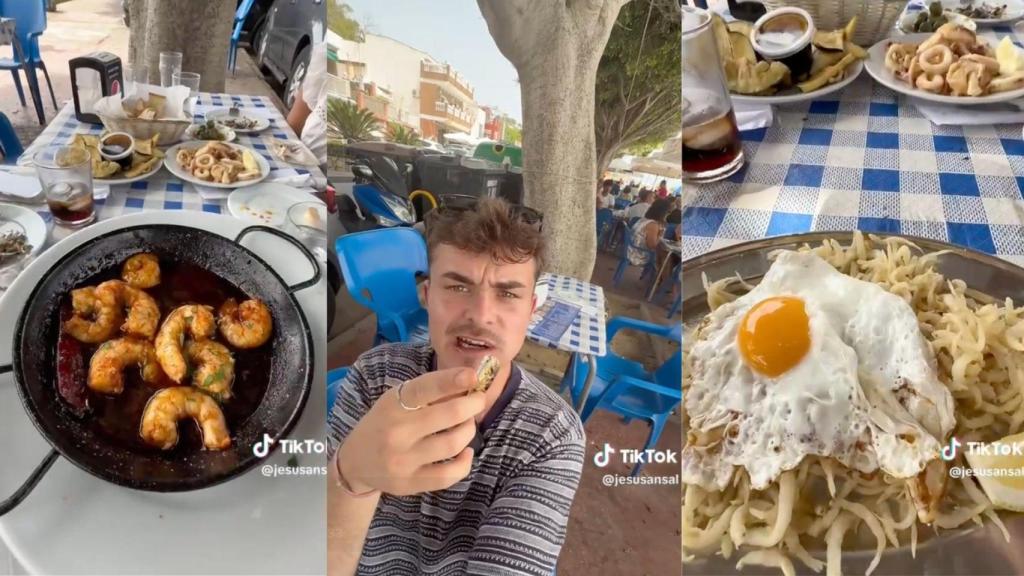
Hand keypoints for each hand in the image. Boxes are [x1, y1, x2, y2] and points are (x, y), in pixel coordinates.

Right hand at [337, 368, 484, 495]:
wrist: (355, 462)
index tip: (473, 376)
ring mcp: (403, 461)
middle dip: (472, 404)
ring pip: (453, 443)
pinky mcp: (410, 484)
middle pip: (449, 414)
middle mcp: (397, 432)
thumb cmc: (384, 423)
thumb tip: (469, 381)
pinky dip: (465, 462)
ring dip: (468, 430)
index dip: (452, 380)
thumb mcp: (396, 401)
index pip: (425, 388)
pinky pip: (449, 475)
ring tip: (467, 425)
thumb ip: (427, 392)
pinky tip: (465, 451)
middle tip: (478, 400)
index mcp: (393, 405)